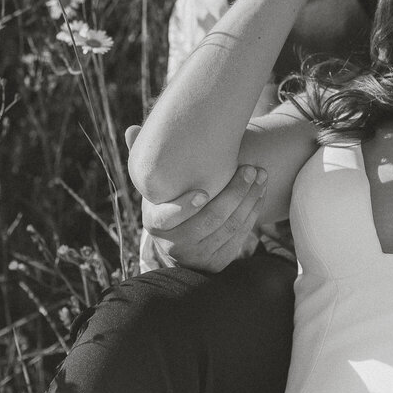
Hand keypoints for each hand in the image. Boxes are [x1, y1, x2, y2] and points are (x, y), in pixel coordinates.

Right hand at [126, 124, 266, 271]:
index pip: (169, 218)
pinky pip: (239, 237)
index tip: (204, 191)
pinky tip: (260, 193)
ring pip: (229, 227)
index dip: (186, 207)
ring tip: (261, 175)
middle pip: (210, 219)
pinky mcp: (216, 263)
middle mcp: (174, 245)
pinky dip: (252, 213)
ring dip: (250, 199)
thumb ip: (149, 159)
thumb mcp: (156, 184)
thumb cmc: (168, 200)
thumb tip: (132, 129)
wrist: (179, 239)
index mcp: (155, 223)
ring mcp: (197, 257)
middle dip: (235, 192)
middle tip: (250, 169)